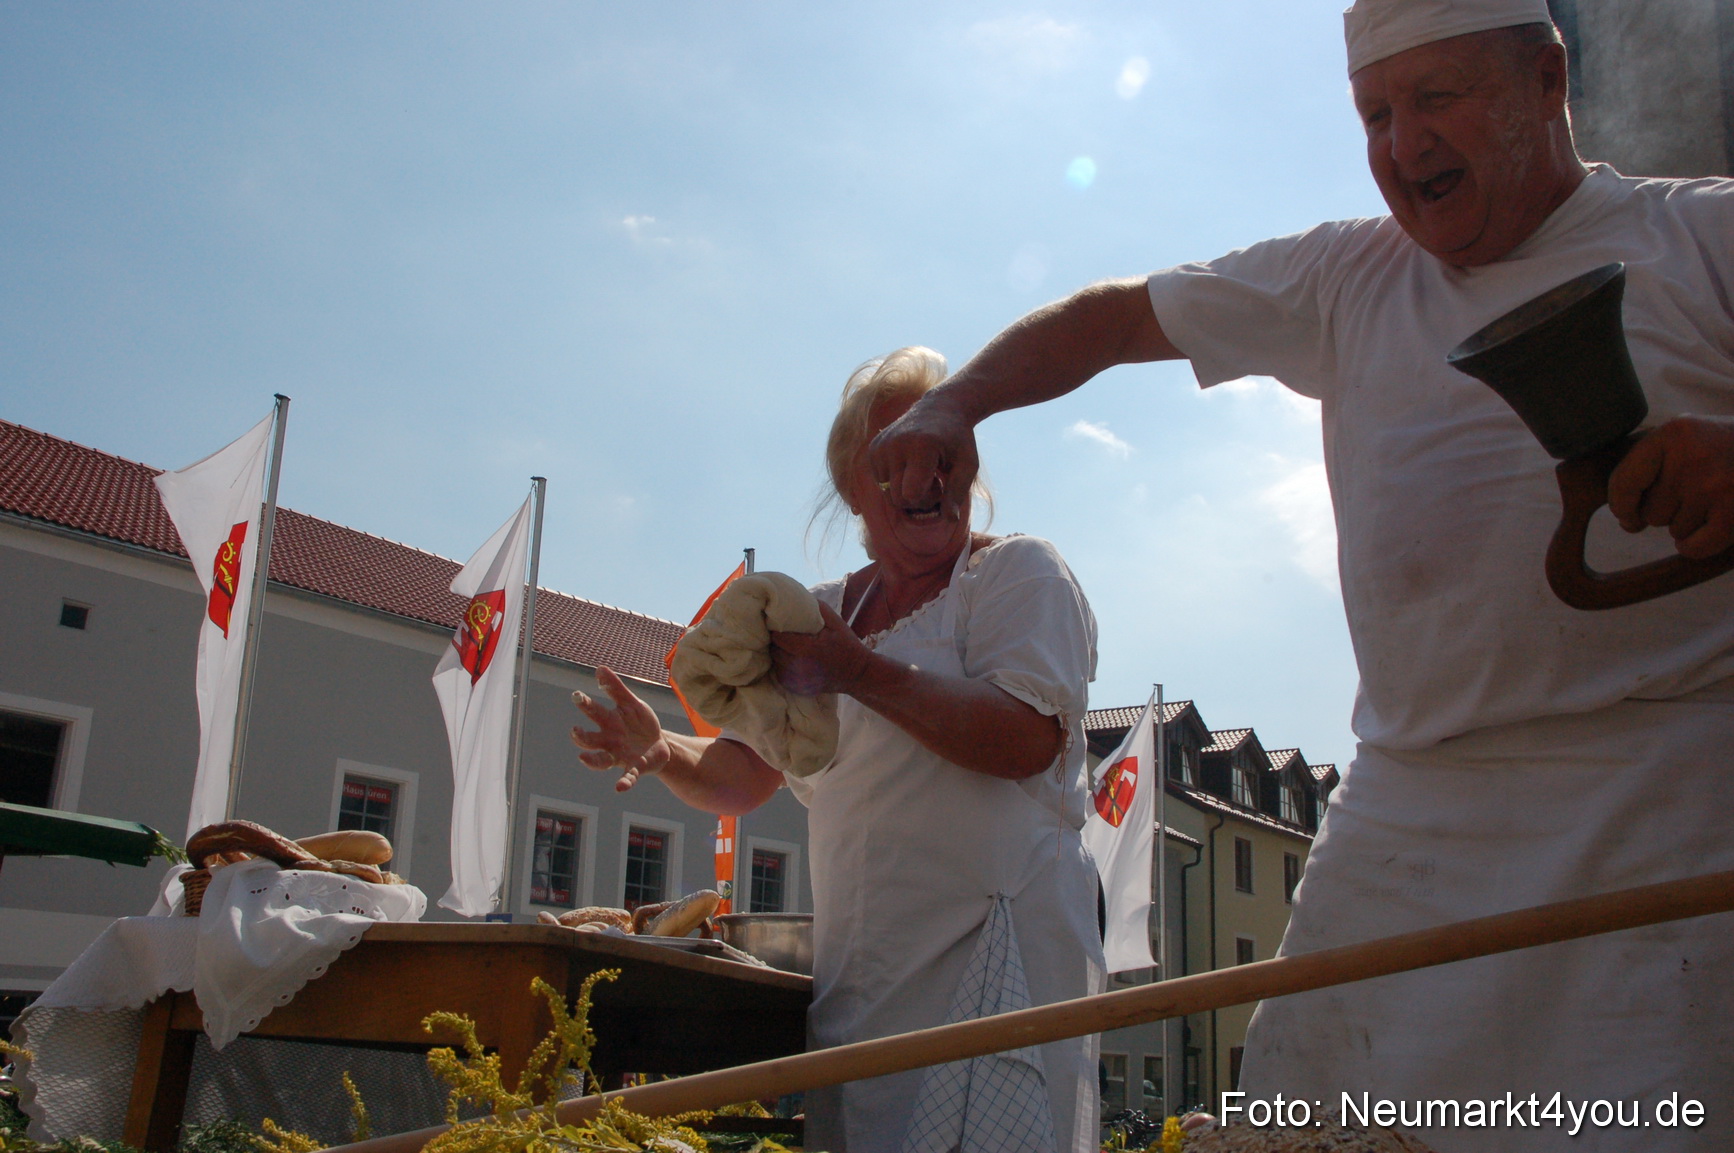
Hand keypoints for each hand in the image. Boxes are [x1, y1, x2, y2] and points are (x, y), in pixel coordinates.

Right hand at [570, 666, 670, 791]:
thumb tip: (600, 668)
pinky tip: (620, 788)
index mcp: (608, 722)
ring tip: (583, 758)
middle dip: (581, 736)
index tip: (577, 695)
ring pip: (601, 760)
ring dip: (592, 760)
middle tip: (575, 730)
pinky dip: (624, 782)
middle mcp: (608, 741)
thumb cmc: (639, 723)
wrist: (659, 744)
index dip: (584, 704)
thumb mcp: (632, 703)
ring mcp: (619, 756)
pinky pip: (627, 777)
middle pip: (590, 739)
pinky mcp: (634, 769)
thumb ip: (616, 688)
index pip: (592, 712)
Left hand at [770, 602, 876, 696]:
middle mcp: (798, 667)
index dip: (777, 628)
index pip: (778, 637)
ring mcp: (796, 680)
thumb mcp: (835, 622)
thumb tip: (796, 596)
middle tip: (783, 633)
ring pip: (775, 662)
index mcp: (807, 649)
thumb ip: (816, 608)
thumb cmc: (846, 645)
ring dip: (779, 652)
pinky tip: (793, 658)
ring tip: (788, 645)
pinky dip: (783, 665)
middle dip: (776, 640)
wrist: (857, 674)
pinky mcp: (795, 688)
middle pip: (774, 649)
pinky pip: (780, 673)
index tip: (779, 622)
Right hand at [867, 388, 979, 522]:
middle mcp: (895, 444)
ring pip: (886, 493)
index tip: (940, 483)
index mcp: (921, 447)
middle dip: (917, 498)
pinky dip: (894, 480)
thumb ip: (957, 493)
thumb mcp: (967, 466)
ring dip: (905, 490)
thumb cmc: (958, 440)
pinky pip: (880, 482)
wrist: (941, 408)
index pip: (911, 495)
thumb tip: (951, 520)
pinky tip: (909, 464)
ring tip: (922, 470)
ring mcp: (881, 445)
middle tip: (934, 480)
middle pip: (896, 498)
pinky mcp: (873, 448)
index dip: (927, 499)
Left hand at [1607, 415, 1733, 557]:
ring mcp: (1716, 486)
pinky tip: (1712, 527)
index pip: (1624, 483)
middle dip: (1668, 509)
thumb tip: (1629, 523)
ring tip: (1716, 497)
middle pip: (1650, 513)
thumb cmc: (1724, 446)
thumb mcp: (1686, 437)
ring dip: (1690, 522)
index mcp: (1673, 434)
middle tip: (1699, 488)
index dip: (1622, 506)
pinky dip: (1696, 546)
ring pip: (1674, 530)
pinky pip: (1693, 548)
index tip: (1629, 513)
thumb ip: (1646, 468)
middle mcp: (1692, 458)